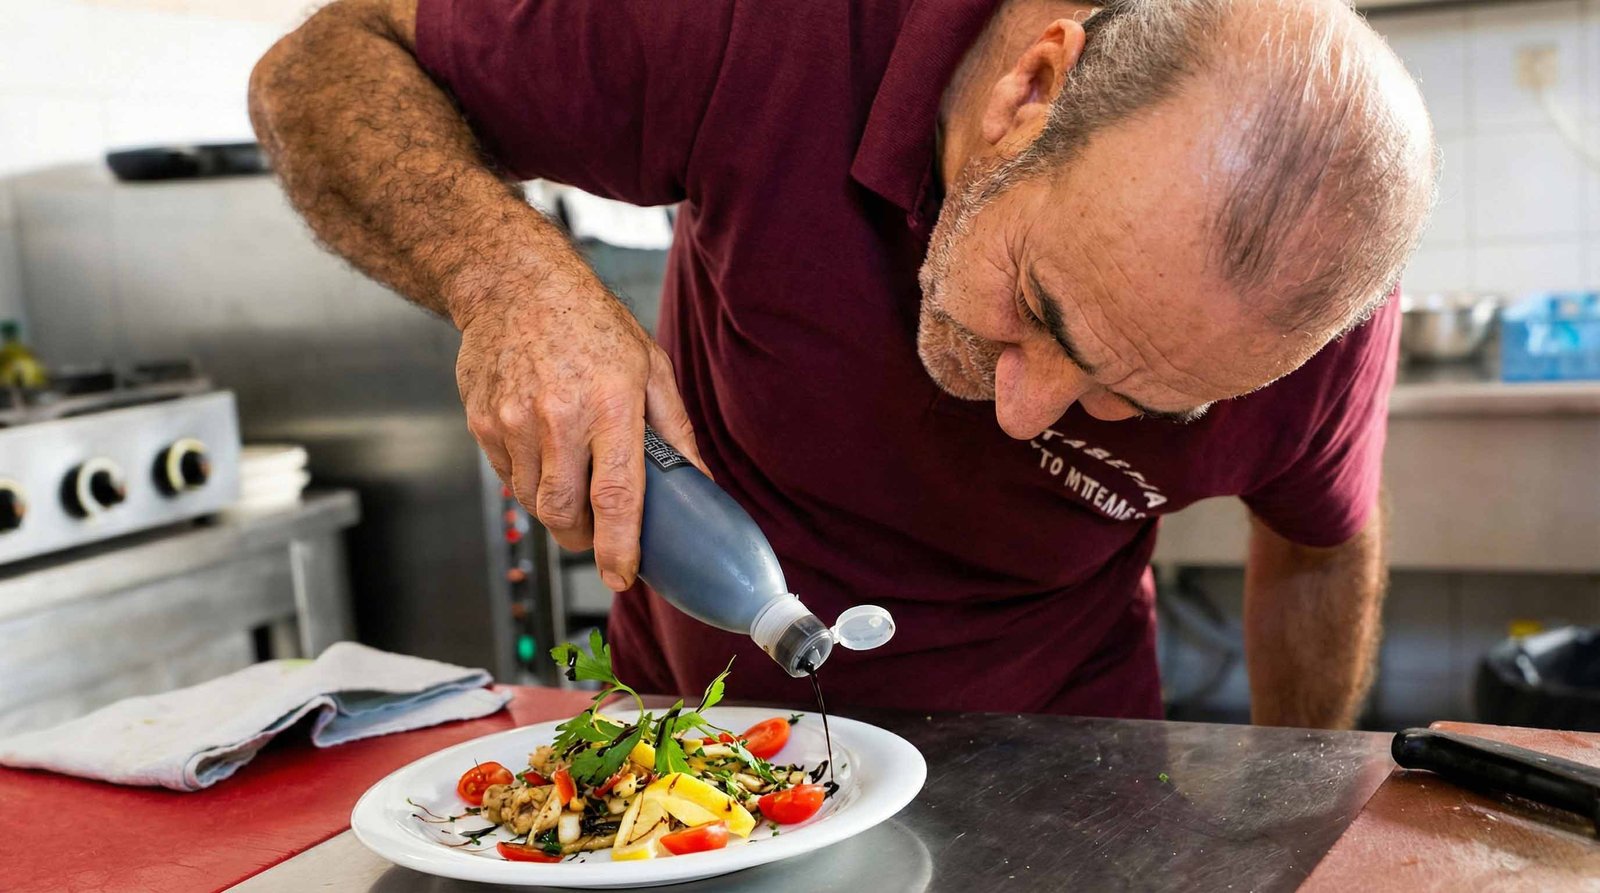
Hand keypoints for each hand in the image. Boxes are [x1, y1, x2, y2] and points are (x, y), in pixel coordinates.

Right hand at [454, 270, 705, 590]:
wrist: (516, 284)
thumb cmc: (592, 323)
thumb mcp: (651, 368)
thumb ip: (676, 432)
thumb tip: (699, 484)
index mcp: (610, 405)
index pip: (615, 498)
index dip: (618, 548)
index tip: (622, 576)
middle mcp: (557, 416)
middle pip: (564, 513)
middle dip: (583, 537)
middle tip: (597, 531)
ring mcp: (513, 421)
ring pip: (532, 502)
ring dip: (555, 508)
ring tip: (571, 476)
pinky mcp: (483, 422)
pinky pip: (508, 478)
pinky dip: (528, 481)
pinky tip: (543, 450)